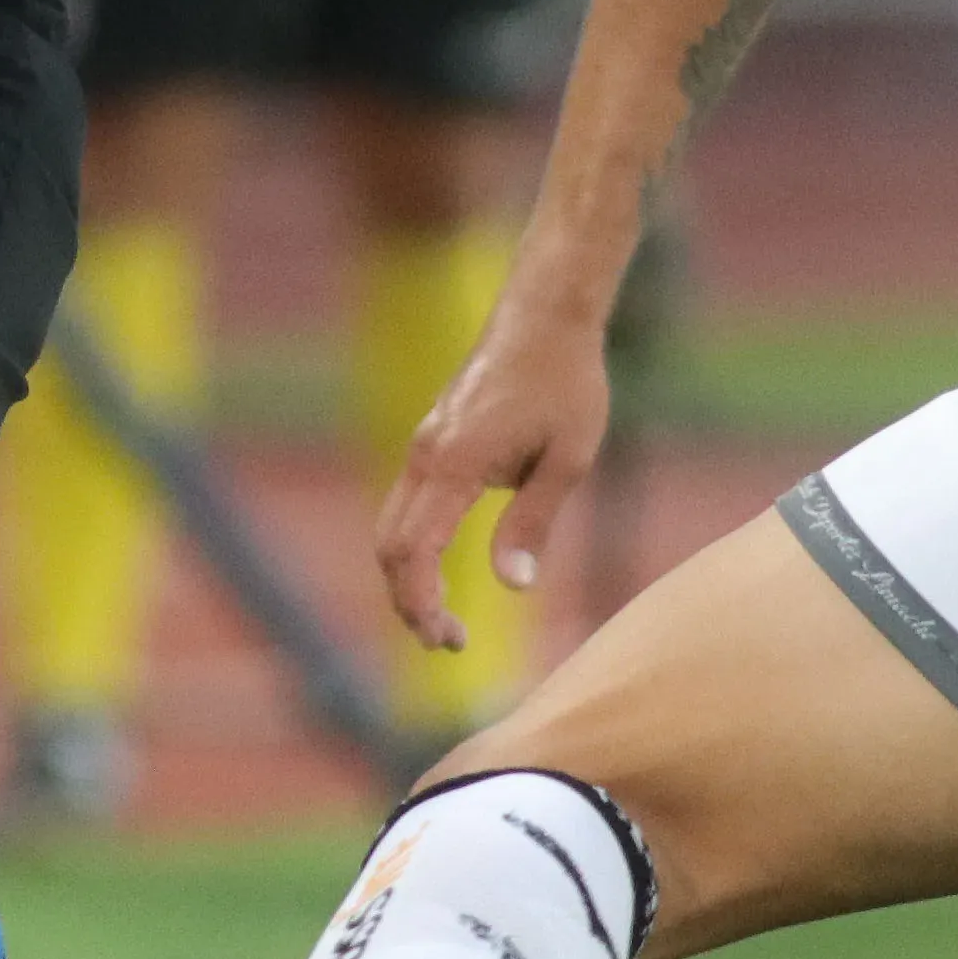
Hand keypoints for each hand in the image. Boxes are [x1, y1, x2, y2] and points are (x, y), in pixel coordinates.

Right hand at [377, 302, 610, 653]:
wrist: (546, 314)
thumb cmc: (567, 382)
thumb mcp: (569, 459)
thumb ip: (534, 521)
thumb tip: (513, 585)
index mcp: (455, 462)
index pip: (415, 551)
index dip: (422, 604)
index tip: (446, 640)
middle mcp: (426, 454)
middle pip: (389, 547)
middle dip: (409, 602)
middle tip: (450, 643)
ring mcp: (424, 444)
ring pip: (391, 527)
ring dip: (408, 578)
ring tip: (445, 618)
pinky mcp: (432, 439)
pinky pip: (406, 505)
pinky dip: (412, 548)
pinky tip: (444, 570)